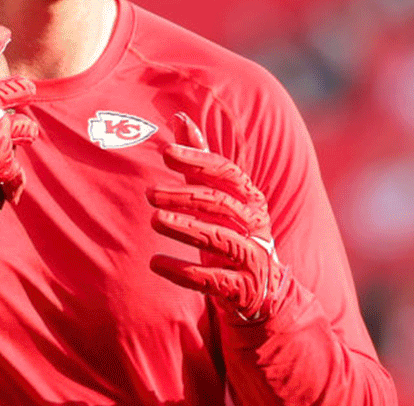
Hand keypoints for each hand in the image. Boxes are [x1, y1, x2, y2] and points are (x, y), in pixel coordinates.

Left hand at [147, 113, 281, 322]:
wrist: (263, 294)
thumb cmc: (232, 235)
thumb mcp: (218, 199)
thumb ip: (200, 163)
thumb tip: (180, 118)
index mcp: (251, 199)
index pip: (227, 173)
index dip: (198, 160)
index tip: (167, 153)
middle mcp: (256, 225)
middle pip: (221, 204)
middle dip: (184, 196)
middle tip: (149, 193)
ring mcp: (253, 258)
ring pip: (220, 239)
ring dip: (186, 228)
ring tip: (154, 220)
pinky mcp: (243, 289)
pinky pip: (213, 280)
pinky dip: (183, 272)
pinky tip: (156, 263)